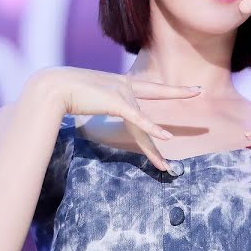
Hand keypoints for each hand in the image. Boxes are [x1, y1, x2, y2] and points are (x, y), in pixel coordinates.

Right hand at [35, 66, 201, 170]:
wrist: (52, 87)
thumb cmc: (62, 92)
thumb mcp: (85, 96)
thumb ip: (94, 101)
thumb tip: (89, 108)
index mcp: (119, 82)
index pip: (148, 89)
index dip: (168, 88)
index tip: (186, 87)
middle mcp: (125, 85)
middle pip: (156, 95)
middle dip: (179, 92)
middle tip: (198, 90)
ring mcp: (122, 92)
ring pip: (143, 126)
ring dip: (152, 152)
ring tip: (166, 167)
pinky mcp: (117, 102)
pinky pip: (139, 120)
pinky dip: (152, 130)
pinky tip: (166, 138)